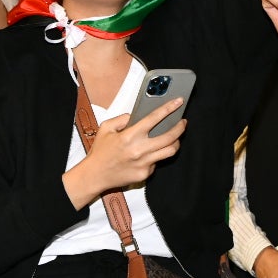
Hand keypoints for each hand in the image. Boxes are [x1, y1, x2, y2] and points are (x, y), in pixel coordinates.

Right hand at [64, 100, 185, 206]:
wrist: (95, 175)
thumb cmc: (100, 152)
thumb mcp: (105, 129)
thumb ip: (121, 118)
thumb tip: (134, 115)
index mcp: (130, 135)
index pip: (155, 118)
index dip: (169, 108)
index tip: (178, 102)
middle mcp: (139, 149)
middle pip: (170, 137)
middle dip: (180, 127)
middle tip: (182, 122)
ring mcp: (144, 163)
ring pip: (170, 151)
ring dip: (176, 142)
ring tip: (174, 137)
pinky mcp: (145, 174)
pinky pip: (157, 163)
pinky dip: (156, 157)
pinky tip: (150, 154)